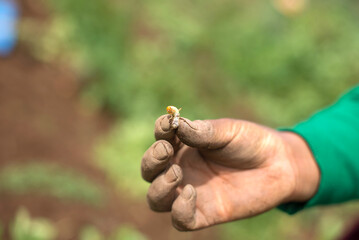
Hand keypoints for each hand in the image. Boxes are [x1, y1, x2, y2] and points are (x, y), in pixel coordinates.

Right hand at [141, 115, 319, 230]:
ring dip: (159, 186)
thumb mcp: (227, 132)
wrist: (279, 164)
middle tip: (165, 150)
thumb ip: (202, 132)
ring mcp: (191, 193)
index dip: (159, 132)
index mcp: (184, 146)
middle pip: (150, 172)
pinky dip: (179, 210)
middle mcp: (182, 169)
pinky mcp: (205, 214)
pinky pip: (181, 220)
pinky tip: (191, 193)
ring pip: (157, 199)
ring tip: (176, 173)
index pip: (160, 140)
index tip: (166, 125)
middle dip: (152, 161)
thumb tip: (175, 125)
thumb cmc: (250, 142)